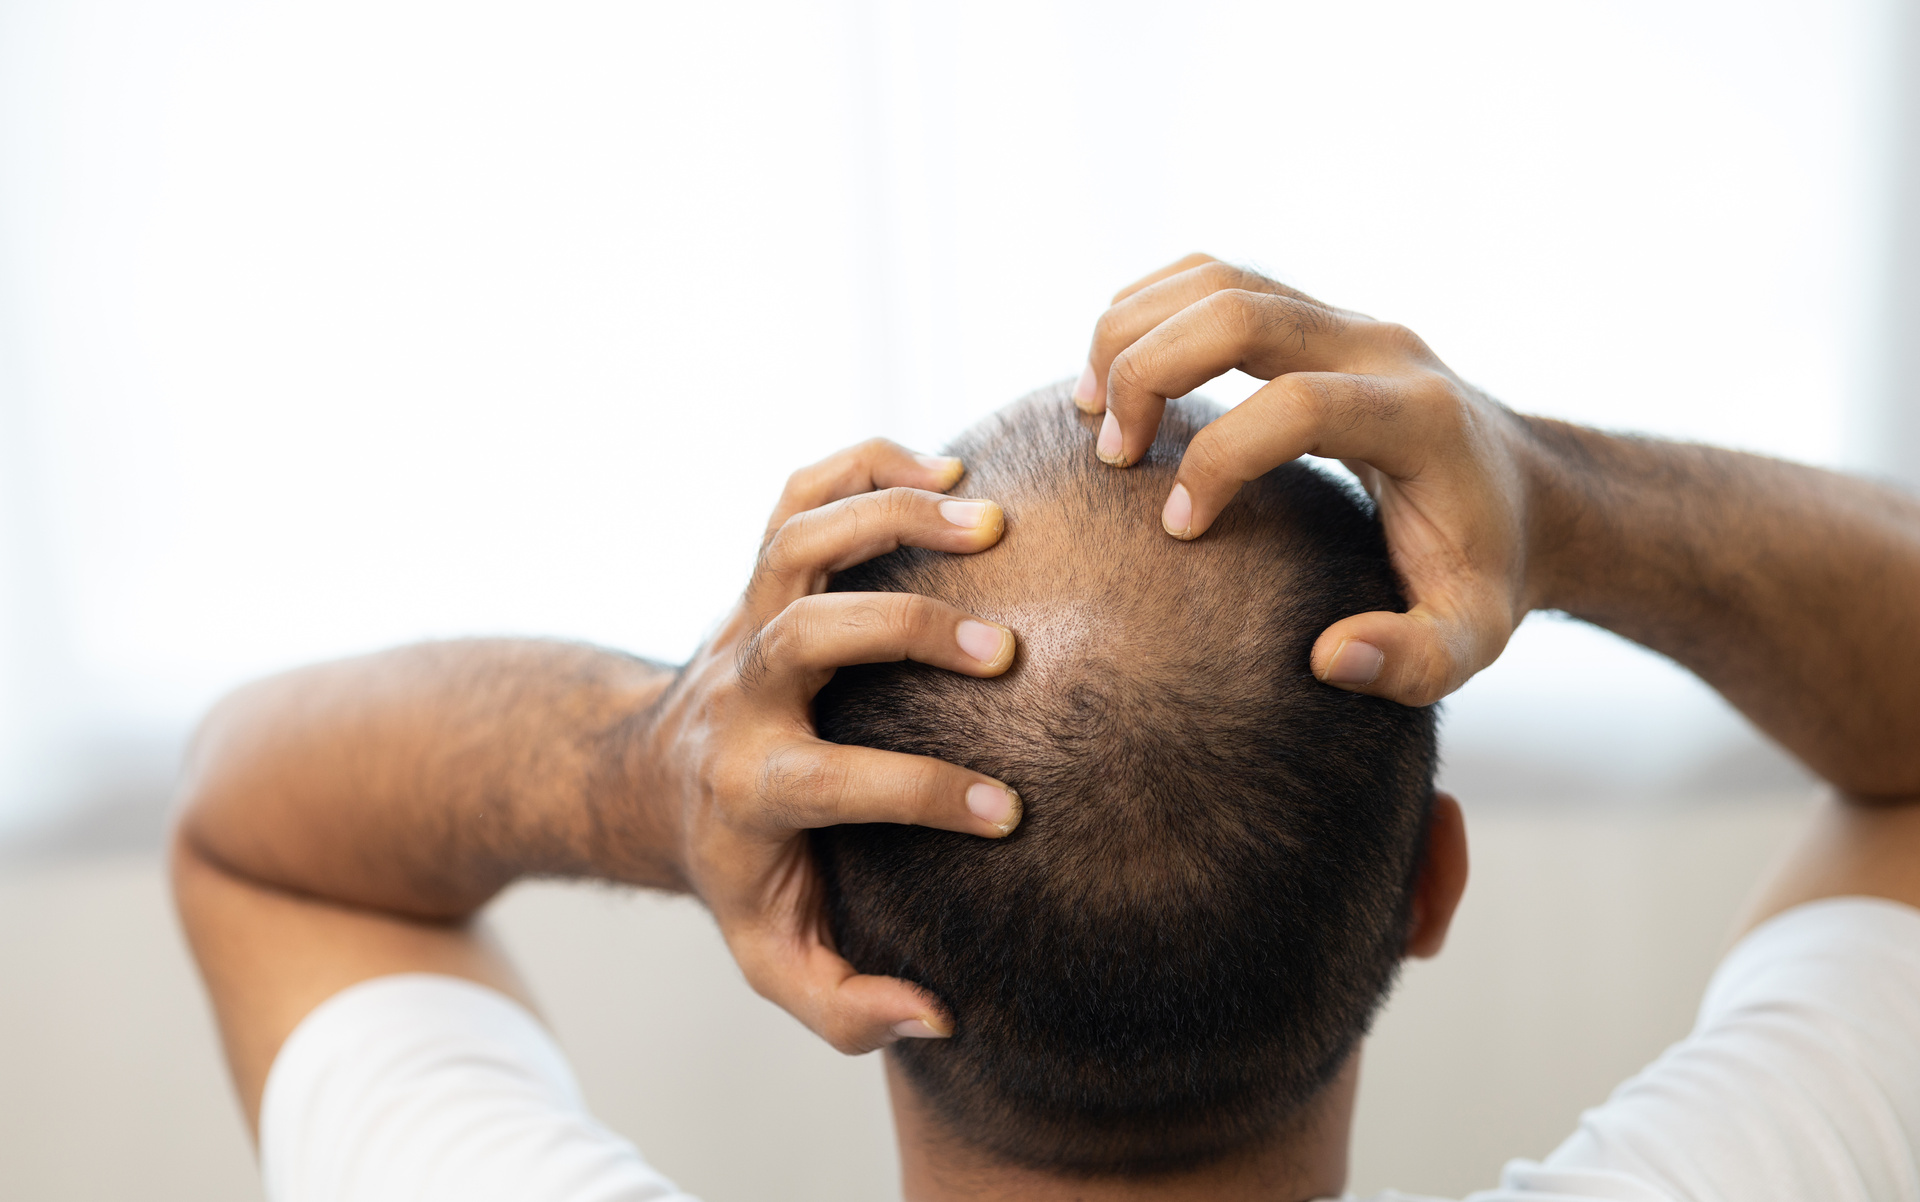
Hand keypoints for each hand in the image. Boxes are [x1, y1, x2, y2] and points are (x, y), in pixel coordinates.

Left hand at [643, 440, 1021, 1053]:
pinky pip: (801, 491)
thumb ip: (842, 1003)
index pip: (829, 782)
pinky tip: (949, 470)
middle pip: (805, 634)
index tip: (1008, 812)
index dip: (921, 796)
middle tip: (1004, 652)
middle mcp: (745, 690)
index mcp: (749, 786)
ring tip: (990, 520)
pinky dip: (866, 462)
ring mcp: (748, 614)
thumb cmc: (738, 867)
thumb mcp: (772, 952)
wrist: (652, 776)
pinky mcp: (762, 569)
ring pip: (799, 538)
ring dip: (890, 515)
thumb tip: (935, 1017)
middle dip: (904, 633)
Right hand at [1071, 252, 1534, 706]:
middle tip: (1112, 455)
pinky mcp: (1316, 314)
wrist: (1527, 494)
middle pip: (1239, 309)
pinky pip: (1216, 278)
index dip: (1219, 459)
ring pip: (1217, 277)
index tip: (1179, 526)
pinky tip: (1118, 377)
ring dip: (1134, 332)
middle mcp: (1381, 345)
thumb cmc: (1484, 572)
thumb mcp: (1470, 636)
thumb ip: (1412, 661)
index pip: (1296, 404)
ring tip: (1091, 412)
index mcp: (1418, 419)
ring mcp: (1347, 318)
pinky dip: (1151, 312)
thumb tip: (1328, 657)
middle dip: (1149, 371)